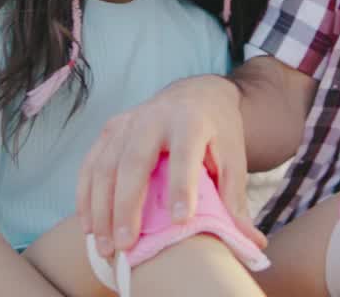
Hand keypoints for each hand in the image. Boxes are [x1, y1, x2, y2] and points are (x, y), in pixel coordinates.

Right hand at [76, 74, 267, 256]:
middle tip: (126, 244)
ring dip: (101, 208)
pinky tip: (90, 226)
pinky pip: (90, 164)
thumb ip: (235, 199)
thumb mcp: (233, 158)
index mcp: (192, 119)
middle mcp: (155, 116)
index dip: (182, 186)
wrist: (198, 94)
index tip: (182, 221)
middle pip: (135, 160)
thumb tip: (253, 244)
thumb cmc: (217, 133)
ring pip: (106, 165)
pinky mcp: (111, 129)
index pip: (185, 154)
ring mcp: (128, 121)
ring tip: (105, 246)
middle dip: (128, 205)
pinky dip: (86, 197)